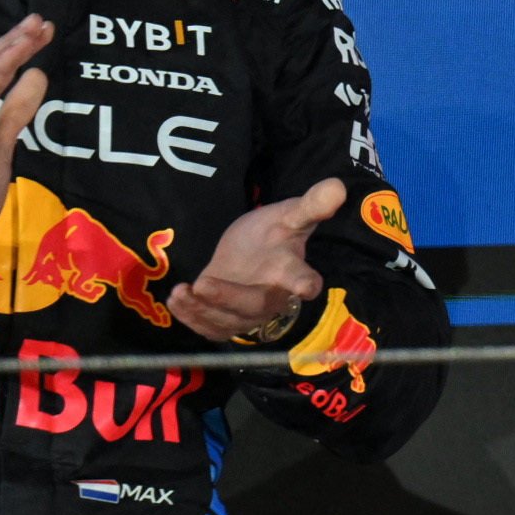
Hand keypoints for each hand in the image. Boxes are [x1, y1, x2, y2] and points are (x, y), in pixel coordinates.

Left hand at [170, 177, 344, 342]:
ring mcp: (246, 314)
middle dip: (228, 297)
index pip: (304, 281)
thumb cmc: (274, 233)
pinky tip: (176, 298)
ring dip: (202, 310)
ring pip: (227, 321)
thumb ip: (311, 205)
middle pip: (254, 305)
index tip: (305, 287)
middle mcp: (272, 298)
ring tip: (180, 291)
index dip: (305, 284)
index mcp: (292, 272)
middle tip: (203, 282)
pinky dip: (190, 317)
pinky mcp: (224, 322)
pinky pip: (209, 328)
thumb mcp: (290, 214)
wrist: (250, 253)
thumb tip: (337, 186)